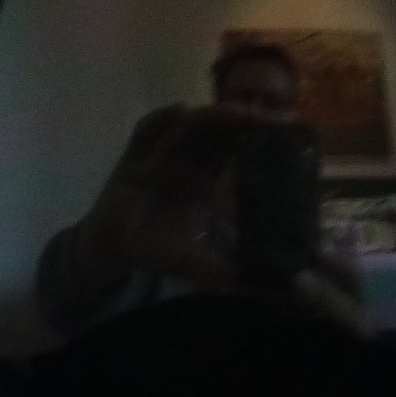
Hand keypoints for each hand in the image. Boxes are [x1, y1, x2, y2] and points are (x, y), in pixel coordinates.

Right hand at [72, 107, 252, 295]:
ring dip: (212, 116)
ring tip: (236, 113)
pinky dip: (161, 120)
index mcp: (208, 180)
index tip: (288, 133)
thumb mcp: (183, 260)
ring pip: (191, 125)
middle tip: (269, 116)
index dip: (263, 140)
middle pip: (220, 131)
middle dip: (244, 120)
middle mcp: (189, 160)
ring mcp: (161, 152)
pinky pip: (147, 130)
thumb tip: (240, 284)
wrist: (108, 244)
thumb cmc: (151, 247)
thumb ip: (209, 269)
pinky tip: (178, 112)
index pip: (240, 152)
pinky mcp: (134, 151)